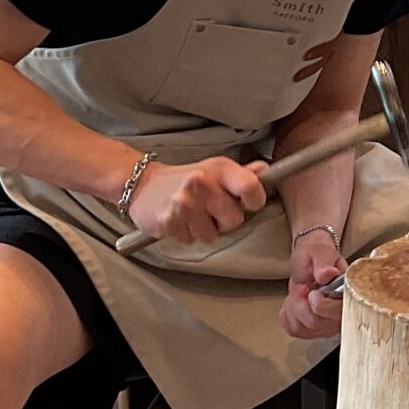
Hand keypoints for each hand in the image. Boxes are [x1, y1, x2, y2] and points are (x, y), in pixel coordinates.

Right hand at [126, 155, 267, 244]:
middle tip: (210, 210)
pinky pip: (191, 240)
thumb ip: (242, 174)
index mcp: (219, 168)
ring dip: (204, 230)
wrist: (143, 185)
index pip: (251, 187)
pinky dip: (186, 234)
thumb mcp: (214, 170)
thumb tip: (266, 170)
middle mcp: (201, 183)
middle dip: (225, 220)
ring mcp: (184, 203)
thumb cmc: (184, 179)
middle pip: (235, 220)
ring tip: (192, 215)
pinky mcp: (169, 221)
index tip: (248, 203)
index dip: (255, 200)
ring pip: (212, 235)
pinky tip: (179, 221)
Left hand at [281, 231, 345, 340]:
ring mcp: (329, 325)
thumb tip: (328, 274)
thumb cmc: (318, 254)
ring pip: (302, 328)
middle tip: (303, 287)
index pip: (337, 314)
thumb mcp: (320, 252)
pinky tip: (296, 302)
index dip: (319, 305)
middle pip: (314, 322)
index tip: (312, 291)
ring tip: (300, 292)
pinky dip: (288, 315)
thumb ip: (324, 263)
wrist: (313, 258)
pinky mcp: (314, 330)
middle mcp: (343, 315)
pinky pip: (294, 329)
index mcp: (350, 296)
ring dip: (293, 308)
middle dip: (300, 302)